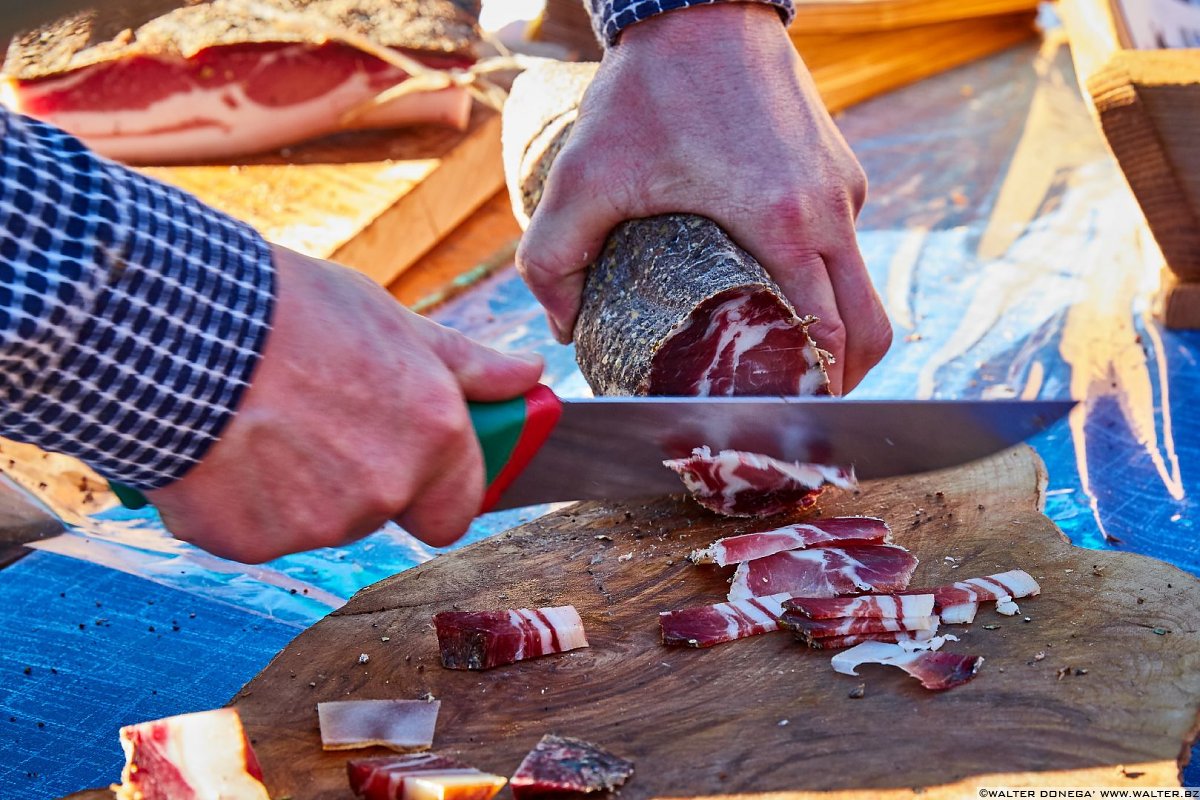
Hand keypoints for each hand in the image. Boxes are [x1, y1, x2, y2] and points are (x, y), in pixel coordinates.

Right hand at [147, 246, 543, 562]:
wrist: (176, 321)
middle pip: (382, 511)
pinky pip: (256, 532)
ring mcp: (316, 523)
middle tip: (314, 416)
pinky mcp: (248, 540)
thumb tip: (528, 373)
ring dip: (297, 488)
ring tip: (261, 420)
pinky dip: (241, 501)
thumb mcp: (392, 323)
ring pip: (318, 523)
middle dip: (356, 477)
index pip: (457, 511)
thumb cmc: (290, 309)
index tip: (407, 461)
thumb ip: (466, 366)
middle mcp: (385, 489)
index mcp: (433, 438)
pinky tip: (224, 446)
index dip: (433, 488)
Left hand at [516, 4, 891, 393]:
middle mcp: (832, 210)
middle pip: (870, 328)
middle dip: (839, 380)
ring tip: (774, 353)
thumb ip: (553, 260)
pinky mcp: (839, 168)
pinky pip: (844, 245)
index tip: (786, 423)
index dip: (818, 393)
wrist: (704, 1)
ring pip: (861, 287)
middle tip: (789, 408)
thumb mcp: (584, 176)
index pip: (834, 337)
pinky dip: (823, 281)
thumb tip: (562, 328)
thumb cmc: (651, 88)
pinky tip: (769, 284)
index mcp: (787, 224)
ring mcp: (844, 187)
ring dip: (832, 330)